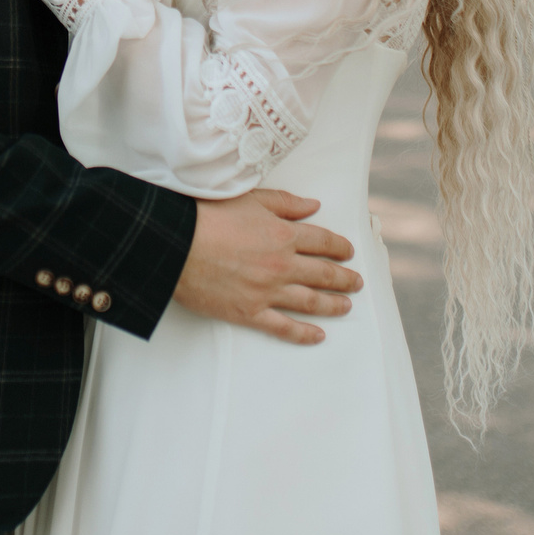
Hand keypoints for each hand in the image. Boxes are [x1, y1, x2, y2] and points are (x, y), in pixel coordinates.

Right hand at [173, 189, 362, 345]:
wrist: (176, 244)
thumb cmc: (207, 216)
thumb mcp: (250, 198)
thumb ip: (285, 203)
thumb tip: (313, 206)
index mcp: (283, 234)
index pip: (323, 242)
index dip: (340, 247)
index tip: (349, 251)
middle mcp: (282, 265)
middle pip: (323, 274)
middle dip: (344, 278)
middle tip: (357, 282)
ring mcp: (267, 292)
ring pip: (310, 302)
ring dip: (333, 304)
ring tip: (346, 306)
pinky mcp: (250, 312)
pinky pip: (284, 327)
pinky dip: (304, 333)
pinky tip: (318, 335)